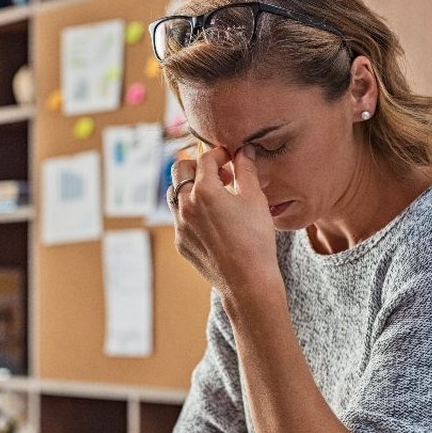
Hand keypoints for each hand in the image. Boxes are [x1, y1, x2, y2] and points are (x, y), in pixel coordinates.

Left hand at [170, 146, 278, 296]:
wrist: (247, 282)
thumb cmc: (256, 240)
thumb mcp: (255, 199)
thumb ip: (246, 170)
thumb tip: (243, 150)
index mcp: (204, 190)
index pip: (205, 158)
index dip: (219, 154)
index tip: (230, 159)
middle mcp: (186, 205)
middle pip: (179, 169)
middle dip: (198, 165)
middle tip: (220, 174)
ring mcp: (180, 225)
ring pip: (175, 194)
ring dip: (190, 187)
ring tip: (214, 196)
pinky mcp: (180, 242)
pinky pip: (179, 218)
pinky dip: (191, 210)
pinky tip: (213, 220)